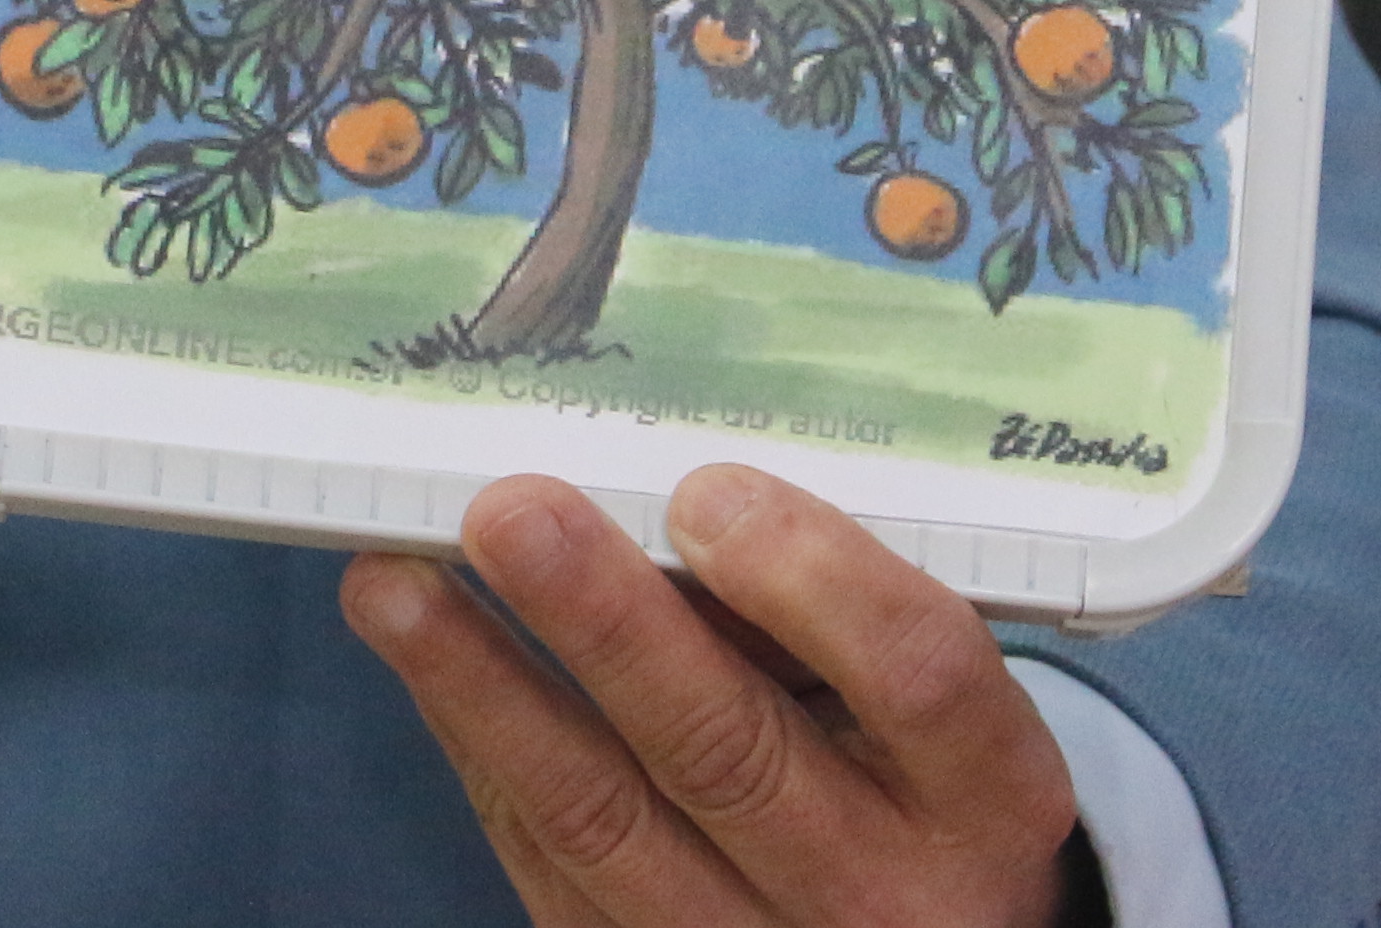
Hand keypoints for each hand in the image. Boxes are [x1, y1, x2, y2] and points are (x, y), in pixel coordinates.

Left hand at [344, 468, 1096, 927]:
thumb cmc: (908, 772)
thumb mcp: (918, 700)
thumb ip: (822, 614)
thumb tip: (650, 494)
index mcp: (987, 793)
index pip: (918, 675)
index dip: (809, 576)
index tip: (706, 491)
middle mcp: (885, 892)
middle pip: (733, 753)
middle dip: (606, 624)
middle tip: (508, 512)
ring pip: (604, 822)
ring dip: (485, 690)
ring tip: (393, 586)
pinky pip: (548, 865)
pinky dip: (480, 752)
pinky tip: (428, 662)